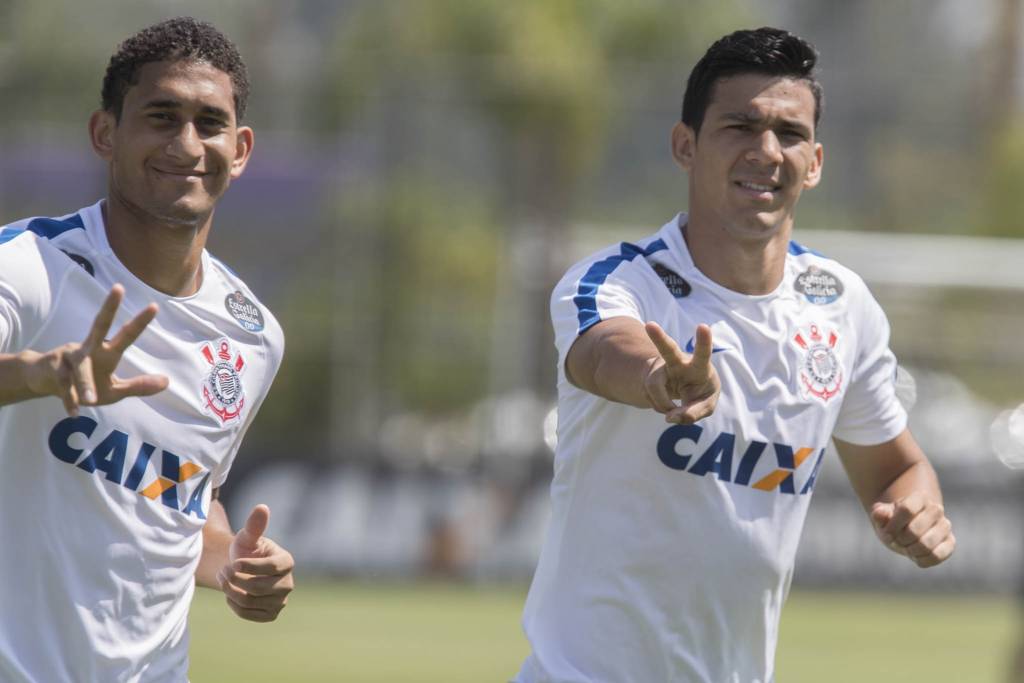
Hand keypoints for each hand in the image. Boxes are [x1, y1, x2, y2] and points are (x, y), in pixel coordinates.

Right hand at [23, 284, 167, 414]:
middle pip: (100, 325)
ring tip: (90, 401)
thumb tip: (167, 381)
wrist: (43, 382)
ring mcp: (68, 357)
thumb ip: (138, 386)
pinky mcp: (52, 371)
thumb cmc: (85, 384)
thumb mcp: (115, 390)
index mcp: (105, 352)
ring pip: (79, 368)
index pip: (125, 334)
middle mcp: (88, 349)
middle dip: (109, 308)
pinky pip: (62, 387)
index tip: (154, 306)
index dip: (139, 322)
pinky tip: (75, 413)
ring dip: (84, 384)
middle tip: (119, 287)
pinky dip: (69, 401)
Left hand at [220, 504, 294, 621]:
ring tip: (223, 579)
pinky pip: (248, 614)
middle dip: (234, 580)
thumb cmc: (247, 550)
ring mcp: (281, 601)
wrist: (244, 571)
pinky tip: (230, 594)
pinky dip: (233, 605)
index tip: (233, 562)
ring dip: (230, 591)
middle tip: (222, 571)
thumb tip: (262, 508)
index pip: (271, 568)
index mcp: (286, 561)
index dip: (250, 567)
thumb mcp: (248, 537)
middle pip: (258, 587)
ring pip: (250, 601)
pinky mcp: (270, 614)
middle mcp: (288, 583)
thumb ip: (254, 525)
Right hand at [642, 322, 720, 423]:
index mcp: (700, 366)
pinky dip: (662, 408)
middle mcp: (678, 363)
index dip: (703, 341)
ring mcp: (661, 369)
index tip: (703, 326)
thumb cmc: (701, 392)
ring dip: (663, 405)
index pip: (703, 353)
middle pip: (668, 350)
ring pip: (653, 385)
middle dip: (659, 337)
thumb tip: (670, 417)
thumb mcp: (706, 404)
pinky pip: (653, 399)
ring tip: (672, 415)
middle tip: (650, 325)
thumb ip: (694, 412)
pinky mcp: (649, 379)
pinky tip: (668, 406)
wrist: (684, 388)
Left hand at [870, 492, 954, 567]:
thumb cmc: (893, 521)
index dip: (893, 525)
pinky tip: (916, 556)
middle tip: (896, 541)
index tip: (887, 532)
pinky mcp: (950, 542)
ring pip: (926, 544)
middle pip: (914, 530)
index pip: (906, 509)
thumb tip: (879, 513)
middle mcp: (936, 509)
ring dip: (910, 551)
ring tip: (906, 548)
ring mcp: (945, 526)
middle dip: (900, 540)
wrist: (907, 529)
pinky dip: (922, 560)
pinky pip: (937, 556)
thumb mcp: (882, 516)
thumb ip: (879, 513)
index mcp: (919, 498)